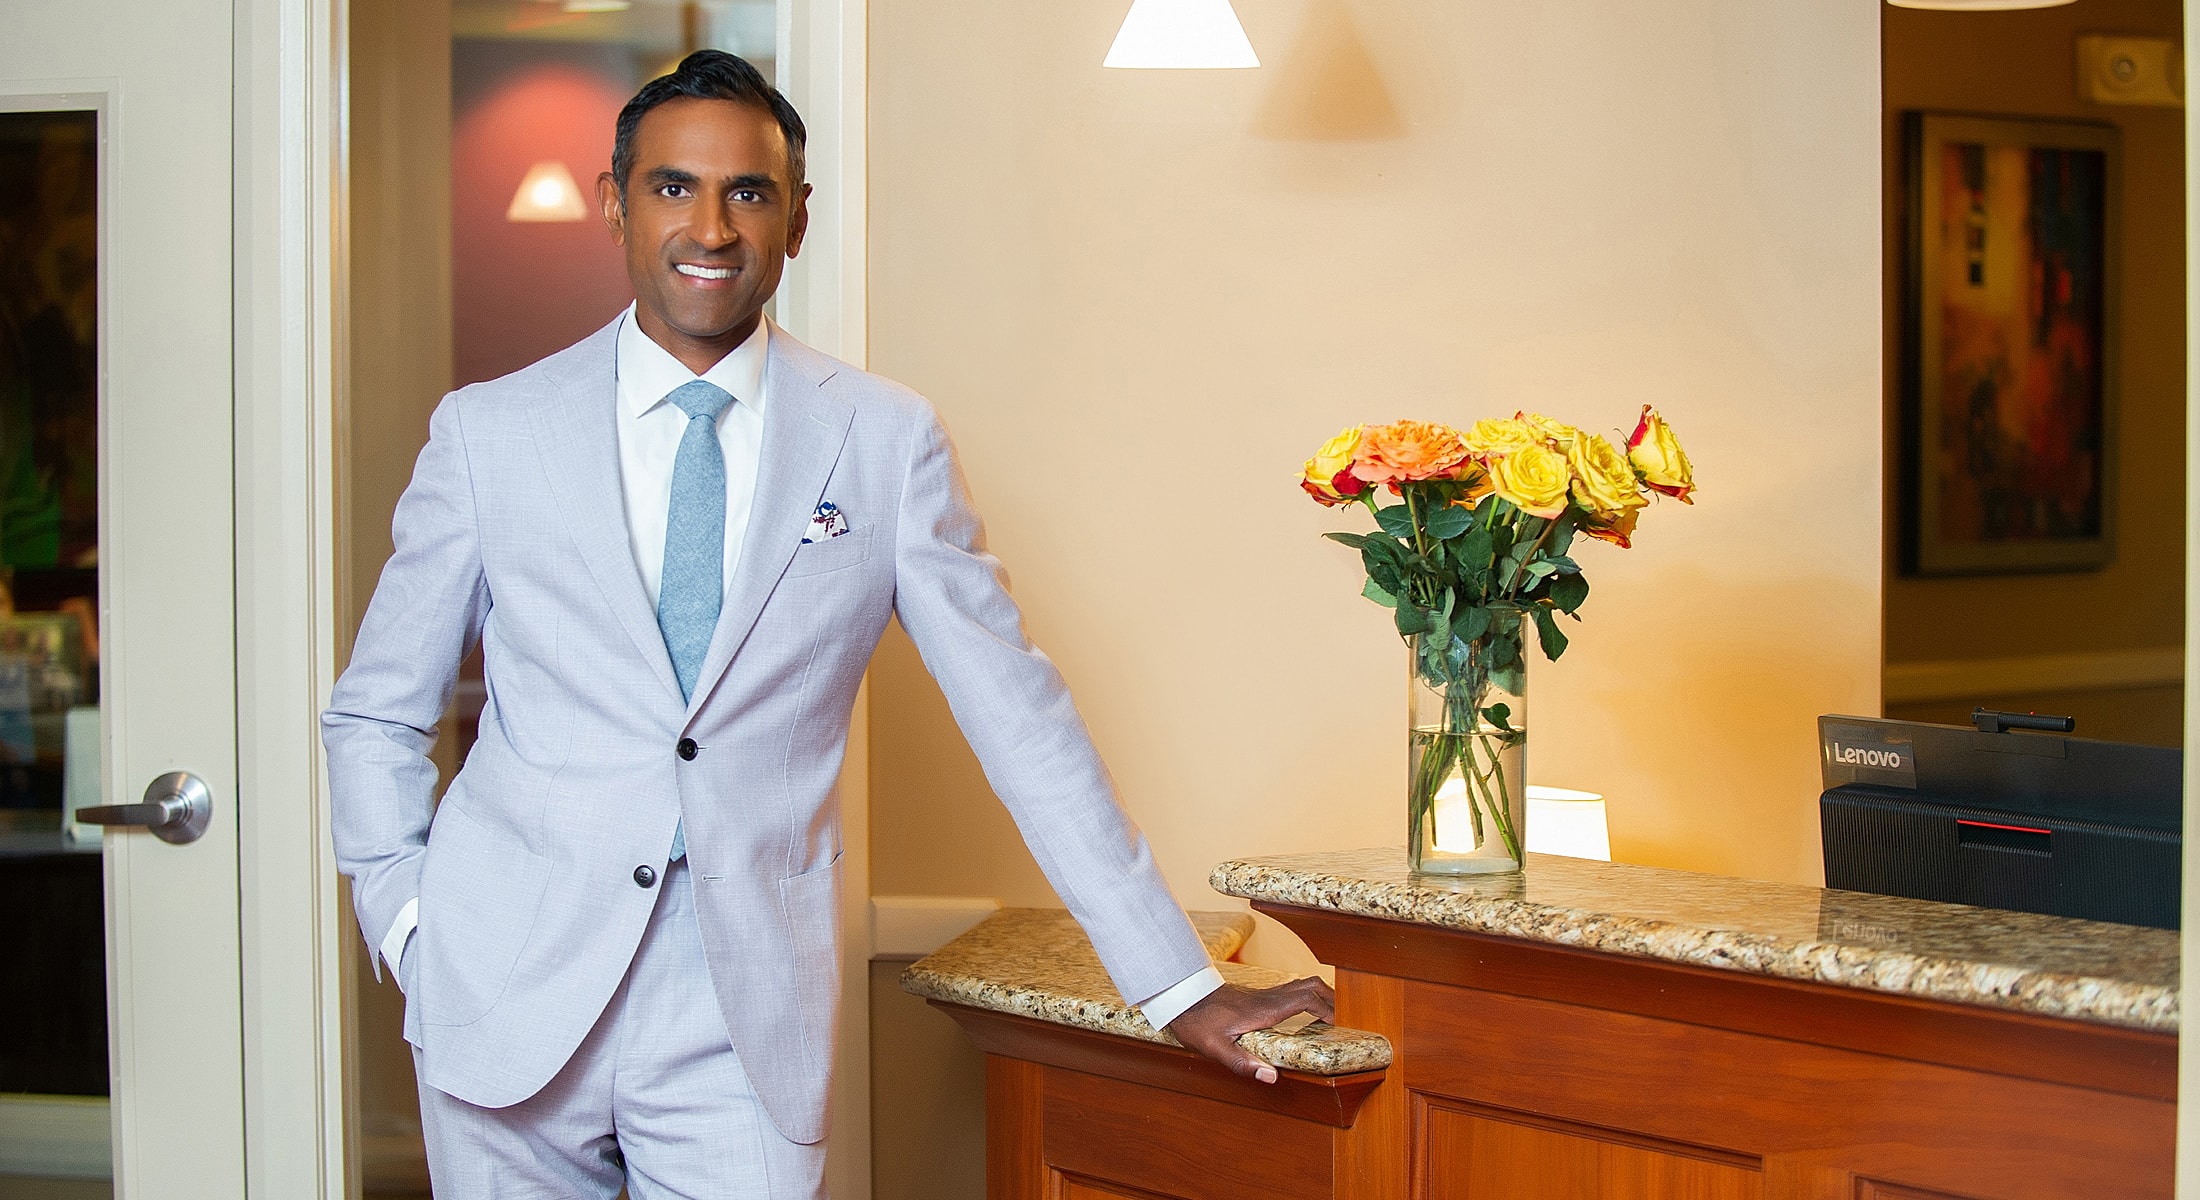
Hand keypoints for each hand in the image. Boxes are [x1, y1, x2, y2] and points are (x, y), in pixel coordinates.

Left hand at [1166, 977, 1335, 1083]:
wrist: (1181, 997)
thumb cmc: (1197, 1022)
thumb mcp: (1215, 1048)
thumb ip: (1242, 1063)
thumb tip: (1272, 1077)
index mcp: (1263, 1010)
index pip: (1306, 999)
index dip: (1328, 1009)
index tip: (1341, 1024)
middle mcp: (1268, 998)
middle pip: (1310, 985)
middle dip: (1332, 999)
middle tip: (1344, 1018)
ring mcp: (1263, 994)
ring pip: (1301, 985)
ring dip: (1320, 996)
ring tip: (1331, 1016)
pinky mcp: (1257, 997)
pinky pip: (1291, 991)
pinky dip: (1306, 998)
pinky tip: (1304, 1014)